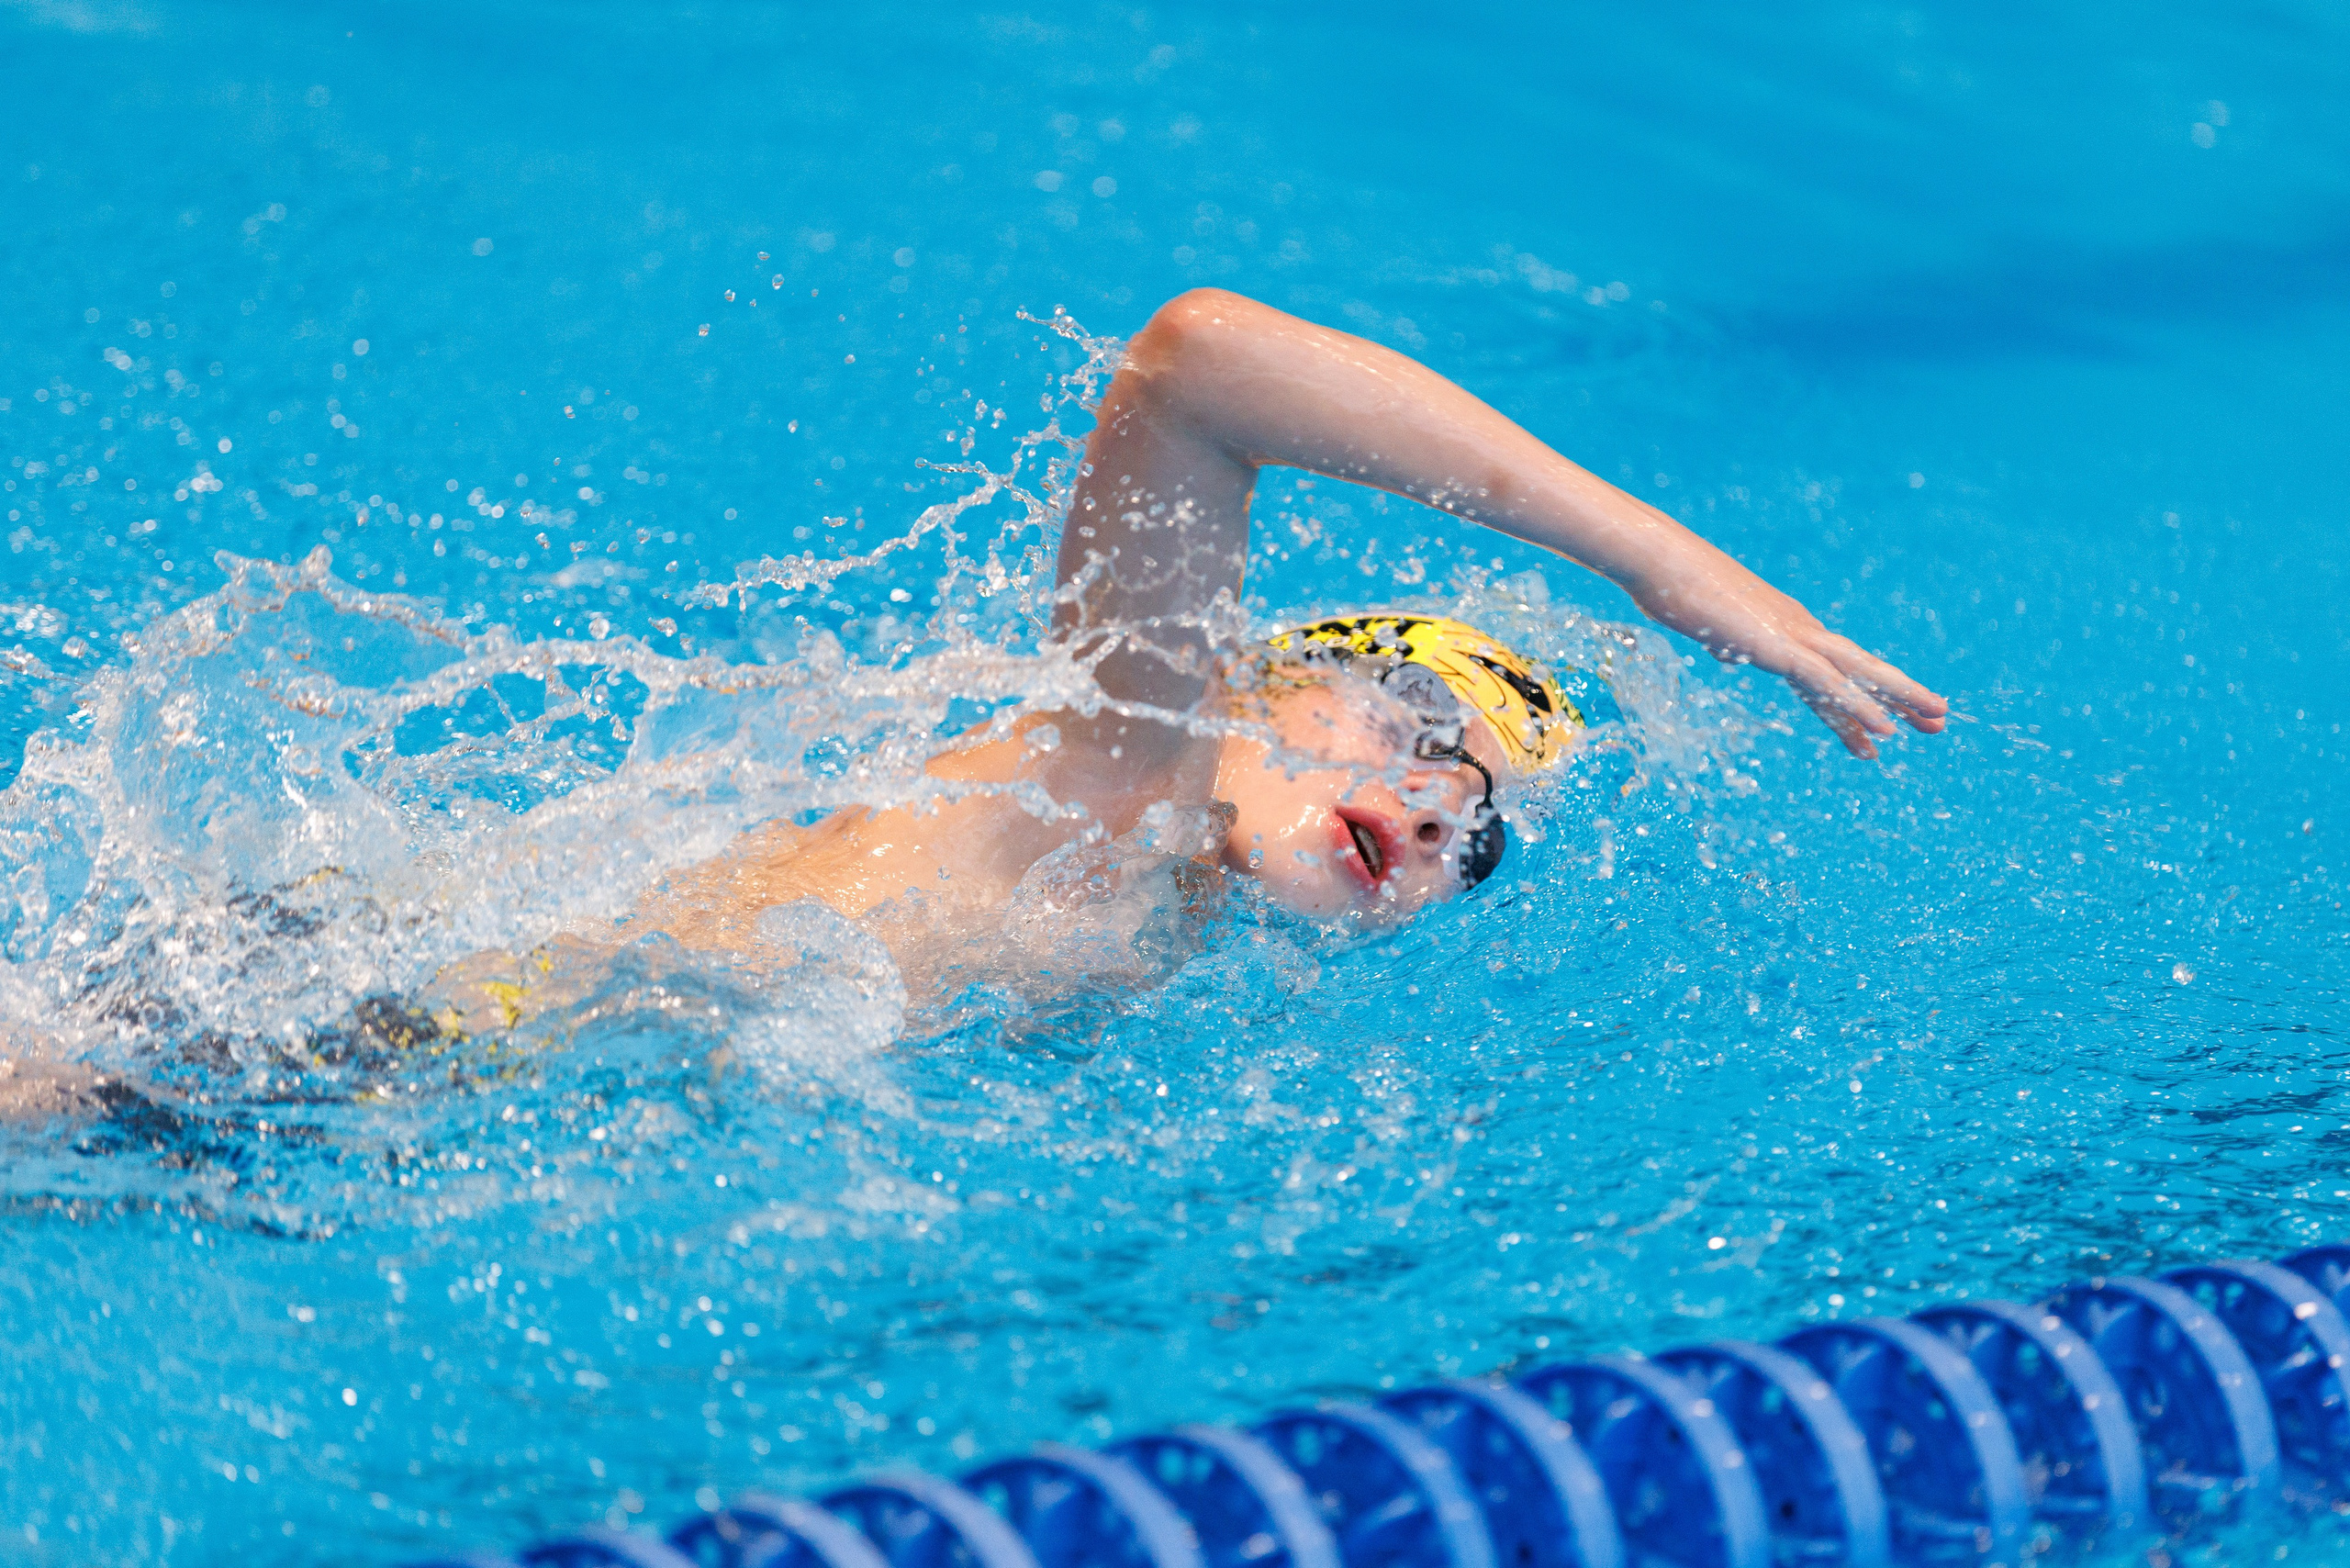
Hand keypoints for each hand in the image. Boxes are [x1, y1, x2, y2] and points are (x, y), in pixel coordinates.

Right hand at [1629, 543, 1947, 758]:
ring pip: (1859, 672)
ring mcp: (1791, 635)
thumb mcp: (1708, 623)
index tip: (1887, 724)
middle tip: (1940, 719)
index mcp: (1784, 626)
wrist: (1659, 562)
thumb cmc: (1671, 586)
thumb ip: (1727, 639)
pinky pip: (1829, 683)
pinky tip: (1886, 729)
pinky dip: (1860, 706)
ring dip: (1899, 698)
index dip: (1862, 697)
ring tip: (1937, 723)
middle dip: (1900, 695)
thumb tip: (1727, 649)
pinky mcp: (1778, 647)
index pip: (1832, 669)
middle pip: (1860, 667)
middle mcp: (1798, 628)